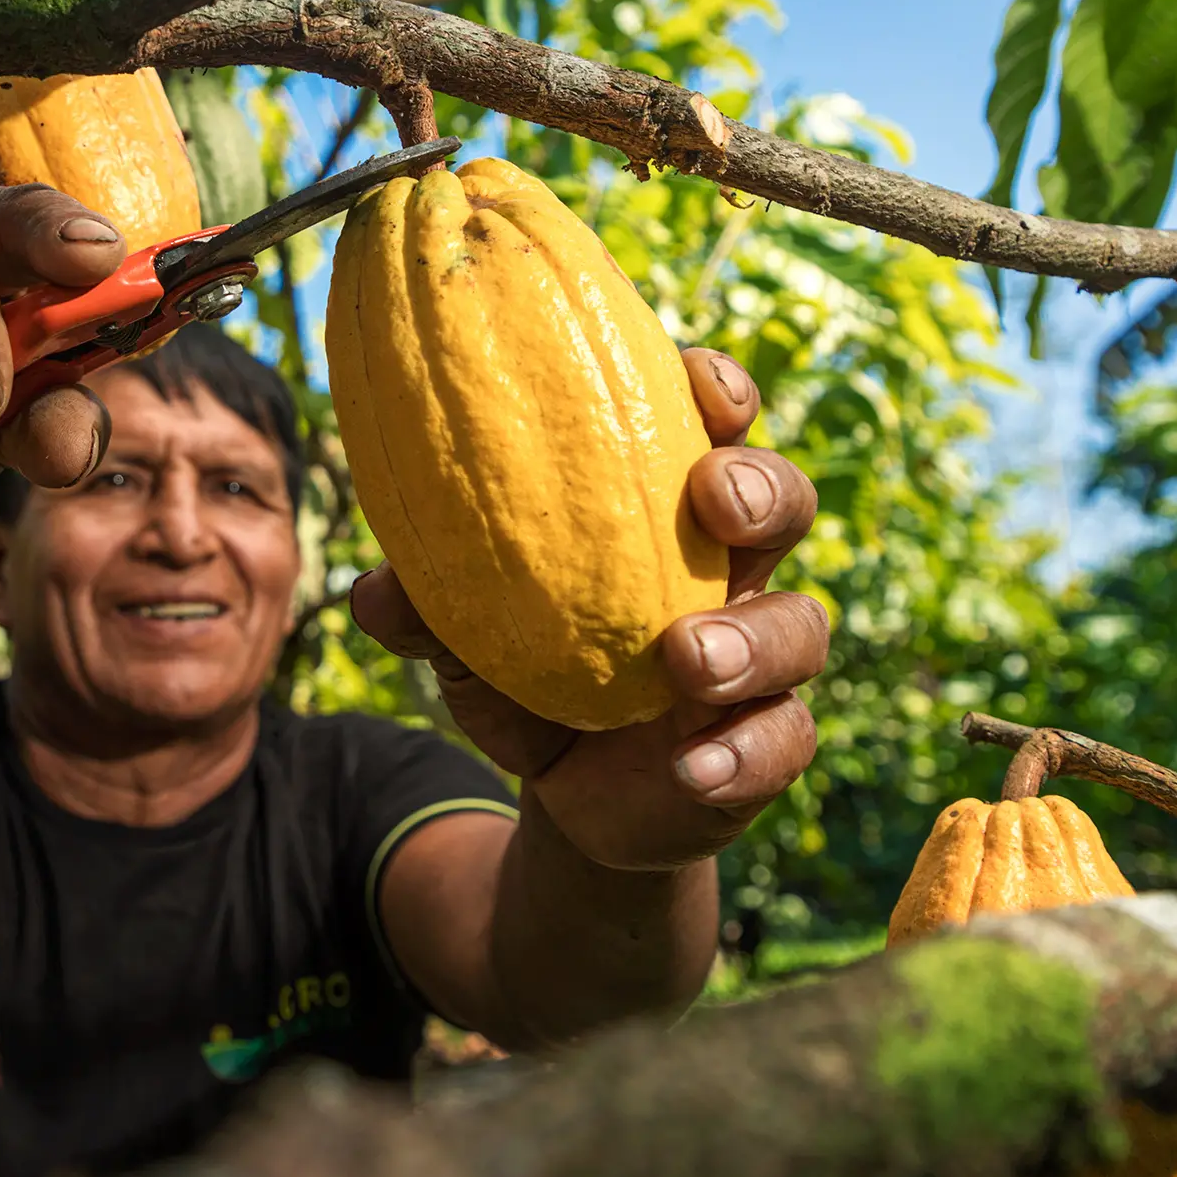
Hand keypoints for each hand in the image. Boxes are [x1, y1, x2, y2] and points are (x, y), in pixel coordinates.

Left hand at [350, 347, 825, 870]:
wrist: (569, 796)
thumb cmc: (530, 678)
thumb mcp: (470, 647)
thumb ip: (429, 613)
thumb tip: (374, 588)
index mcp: (666, 515)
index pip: (709, 430)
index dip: (717, 392)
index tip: (694, 379)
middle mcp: (729, 573)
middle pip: (785, 502)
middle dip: (762, 487)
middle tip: (716, 500)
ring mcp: (759, 658)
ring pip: (802, 625)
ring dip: (753, 639)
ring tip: (688, 663)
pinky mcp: (765, 742)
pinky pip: (785, 741)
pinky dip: (743, 755)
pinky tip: (693, 769)